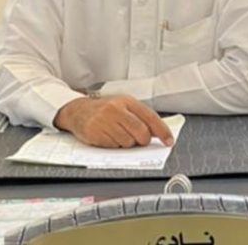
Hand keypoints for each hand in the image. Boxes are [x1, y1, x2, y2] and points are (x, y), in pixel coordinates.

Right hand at [54, 95, 173, 148]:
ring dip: (127, 143)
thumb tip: (158, 133)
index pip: (150, 117)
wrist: (79, 111)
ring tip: (118, 134)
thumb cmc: (105, 110)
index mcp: (127, 101)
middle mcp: (117, 109)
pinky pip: (114, 146)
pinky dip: (115, 145)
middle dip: (142, 140)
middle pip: (141, 132)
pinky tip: (109, 136)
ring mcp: (105, 120)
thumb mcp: (124, 107)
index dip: (162, 131)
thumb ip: (140, 117)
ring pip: (128, 142)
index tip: (169, 141)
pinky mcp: (96, 132)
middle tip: (138, 139)